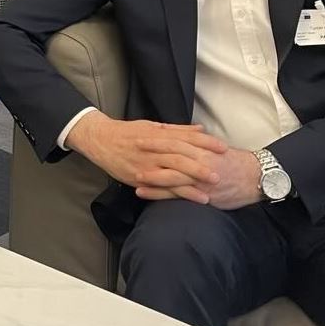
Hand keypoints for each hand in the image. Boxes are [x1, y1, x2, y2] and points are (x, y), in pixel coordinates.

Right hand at [66, 111, 228, 203]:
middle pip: (181, 157)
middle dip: (202, 165)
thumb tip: (201, 129)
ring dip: (192, 183)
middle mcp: (154, 150)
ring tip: (211, 190)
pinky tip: (191, 199)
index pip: (186, 138)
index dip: (206, 143)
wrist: (101, 140)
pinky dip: (177, 194)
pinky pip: (160, 188)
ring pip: (172, 174)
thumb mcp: (153, 126)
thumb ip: (178, 130)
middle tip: (221, 172)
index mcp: (160, 135)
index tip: (223, 148)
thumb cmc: (129, 132)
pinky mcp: (139, 179)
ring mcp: (147, 165)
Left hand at [137, 147, 261, 209]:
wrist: (257, 179)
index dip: (158, 136)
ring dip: (150, 173)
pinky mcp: (201, 194)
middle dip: (150, 150)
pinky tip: (142, 193)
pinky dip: (157, 193)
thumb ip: (202, 145)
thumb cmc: (238, 165)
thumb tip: (190, 136)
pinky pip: (175, 194)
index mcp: (203, 148)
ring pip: (170, 174)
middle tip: (131, 146)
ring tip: (133, 173)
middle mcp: (200, 160)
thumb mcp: (218, 151)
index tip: (142, 133)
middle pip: (170, 152)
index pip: (176, 139)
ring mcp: (199, 178)